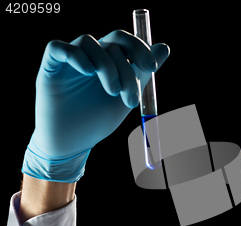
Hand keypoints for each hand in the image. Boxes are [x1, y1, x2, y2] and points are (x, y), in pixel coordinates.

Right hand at [22, 30, 169, 181]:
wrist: (73, 143)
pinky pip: (58, 48)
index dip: (140, 48)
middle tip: (131, 93)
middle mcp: (91, 56)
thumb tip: (164, 48)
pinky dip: (75, 56)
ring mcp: (70, 61)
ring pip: (89, 43)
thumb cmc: (98, 120)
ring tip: (113, 92)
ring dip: (106, 66)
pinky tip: (88, 72)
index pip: (126, 41)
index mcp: (110, 61)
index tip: (152, 67)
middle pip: (112, 41)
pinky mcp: (50, 68)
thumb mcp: (127, 96)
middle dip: (127, 67)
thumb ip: (143, 72)